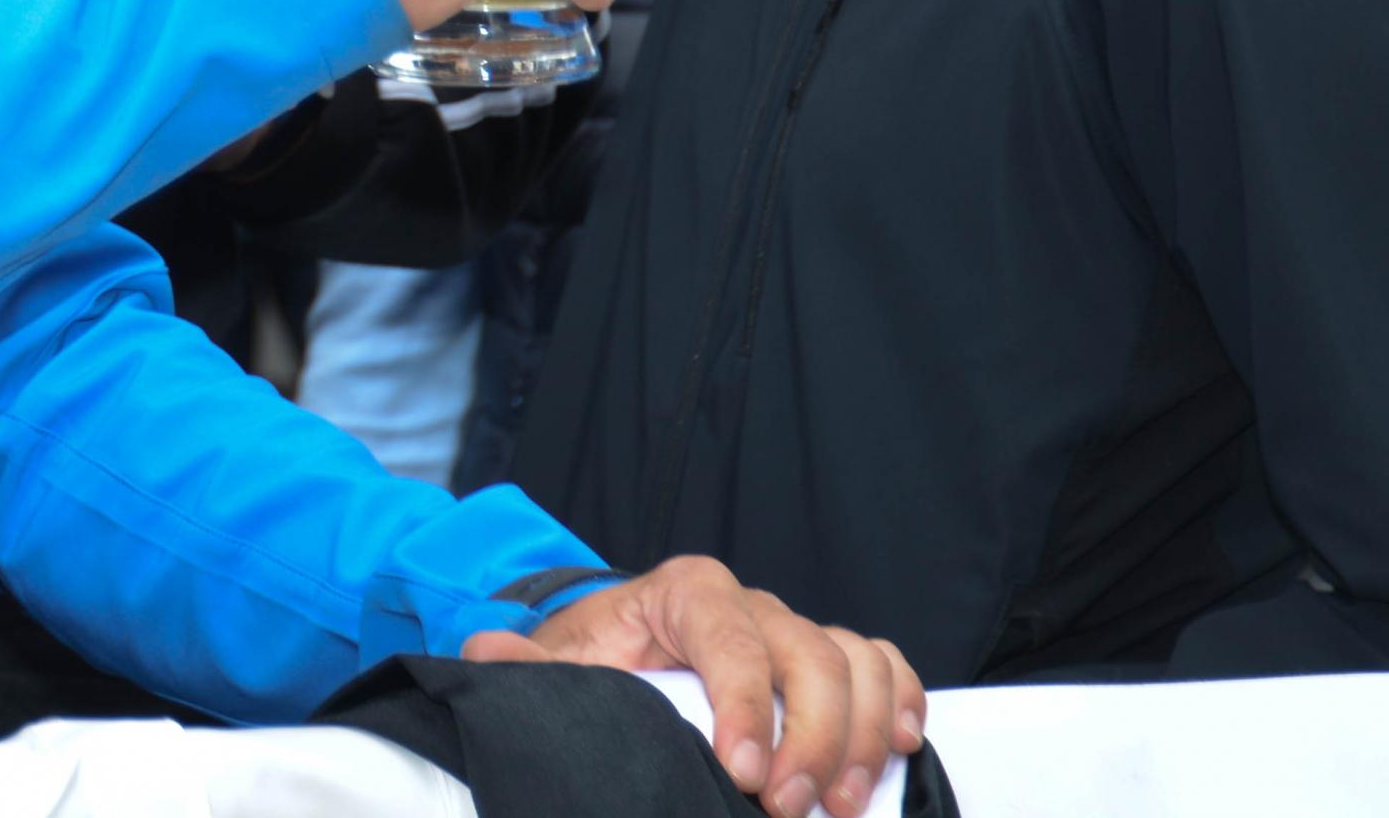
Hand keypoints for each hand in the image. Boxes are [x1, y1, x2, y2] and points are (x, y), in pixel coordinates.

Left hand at [462, 555, 924, 817]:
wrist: (623, 651)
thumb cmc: (599, 662)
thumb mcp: (561, 666)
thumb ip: (529, 667)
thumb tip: (487, 654)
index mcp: (684, 592)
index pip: (731, 640)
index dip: (746, 707)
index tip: (741, 772)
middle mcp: (750, 604)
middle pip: (809, 656)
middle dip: (811, 739)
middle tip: (790, 809)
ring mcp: (793, 630)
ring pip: (855, 662)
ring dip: (863, 735)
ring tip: (842, 804)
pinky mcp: (825, 659)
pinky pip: (882, 663)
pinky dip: (900, 699)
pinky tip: (901, 747)